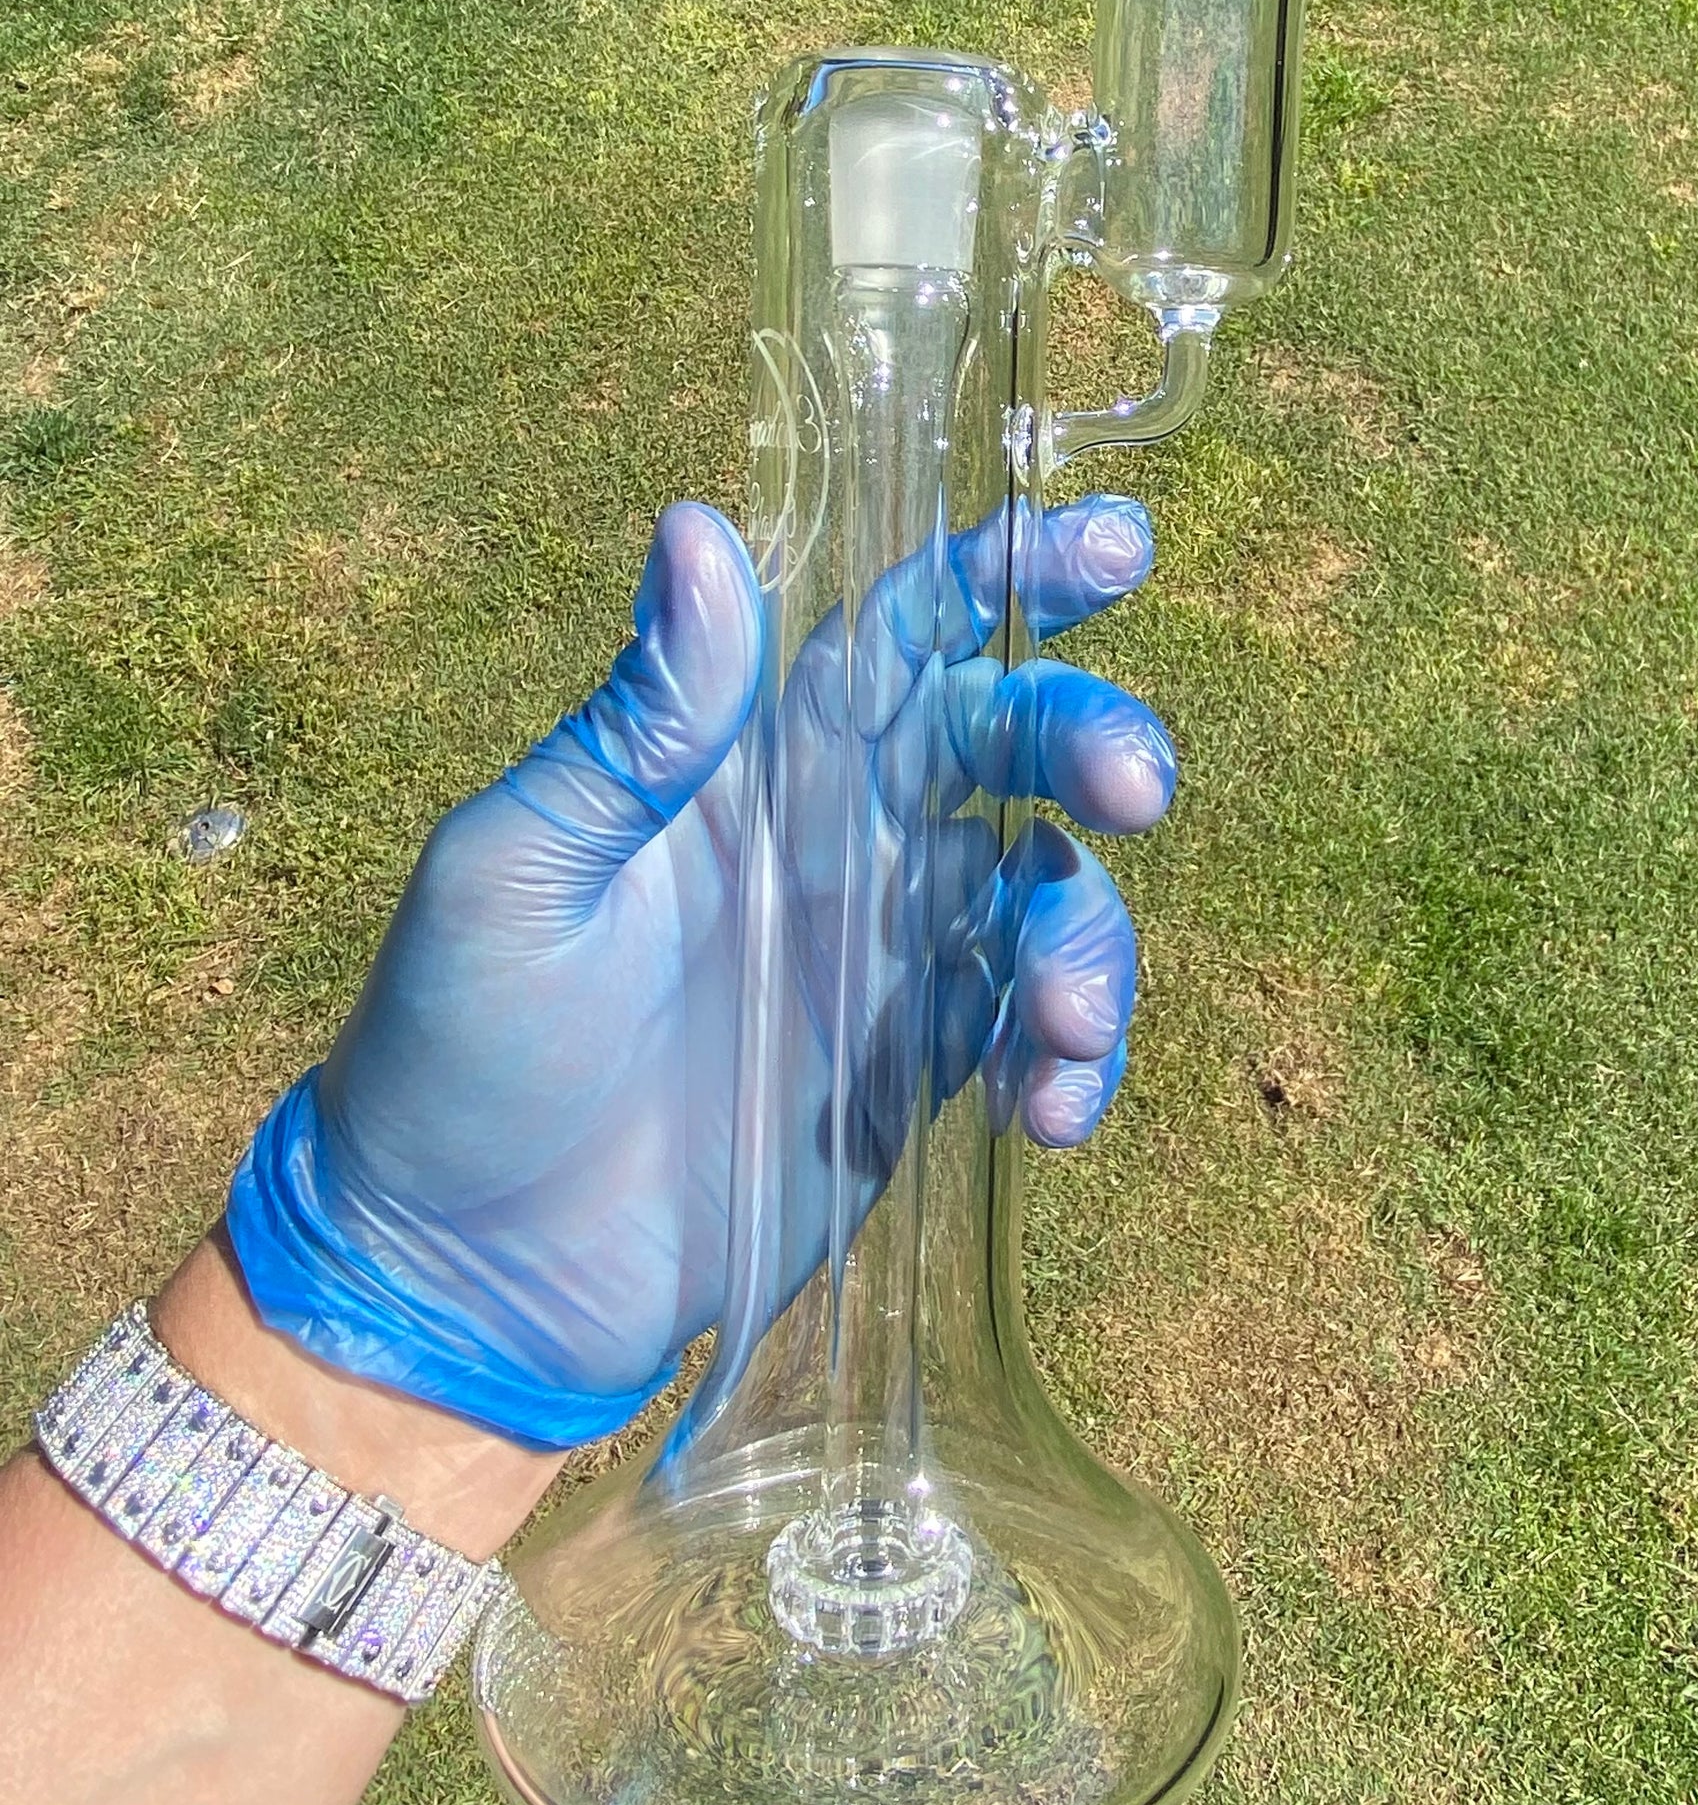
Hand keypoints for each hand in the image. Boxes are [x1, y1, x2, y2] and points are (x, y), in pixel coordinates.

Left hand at [226, 496, 1175, 1448]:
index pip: (897, 635)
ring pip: (1046, 889)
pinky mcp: (915, 1078)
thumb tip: (697, 527)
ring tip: (1065, 1018)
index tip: (1112, 546)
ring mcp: (885, 959)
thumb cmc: (457, 1049)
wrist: (464, 1277)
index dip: (1005, 572)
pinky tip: (1048, 1112)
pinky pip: (1036, 1035)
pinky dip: (1073, 1059)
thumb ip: (636, 725)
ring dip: (1091, 930)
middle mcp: (836, 838)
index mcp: (749, 762)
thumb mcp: (520, 872)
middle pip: (1006, 744)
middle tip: (1132, 784)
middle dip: (1091, 741)